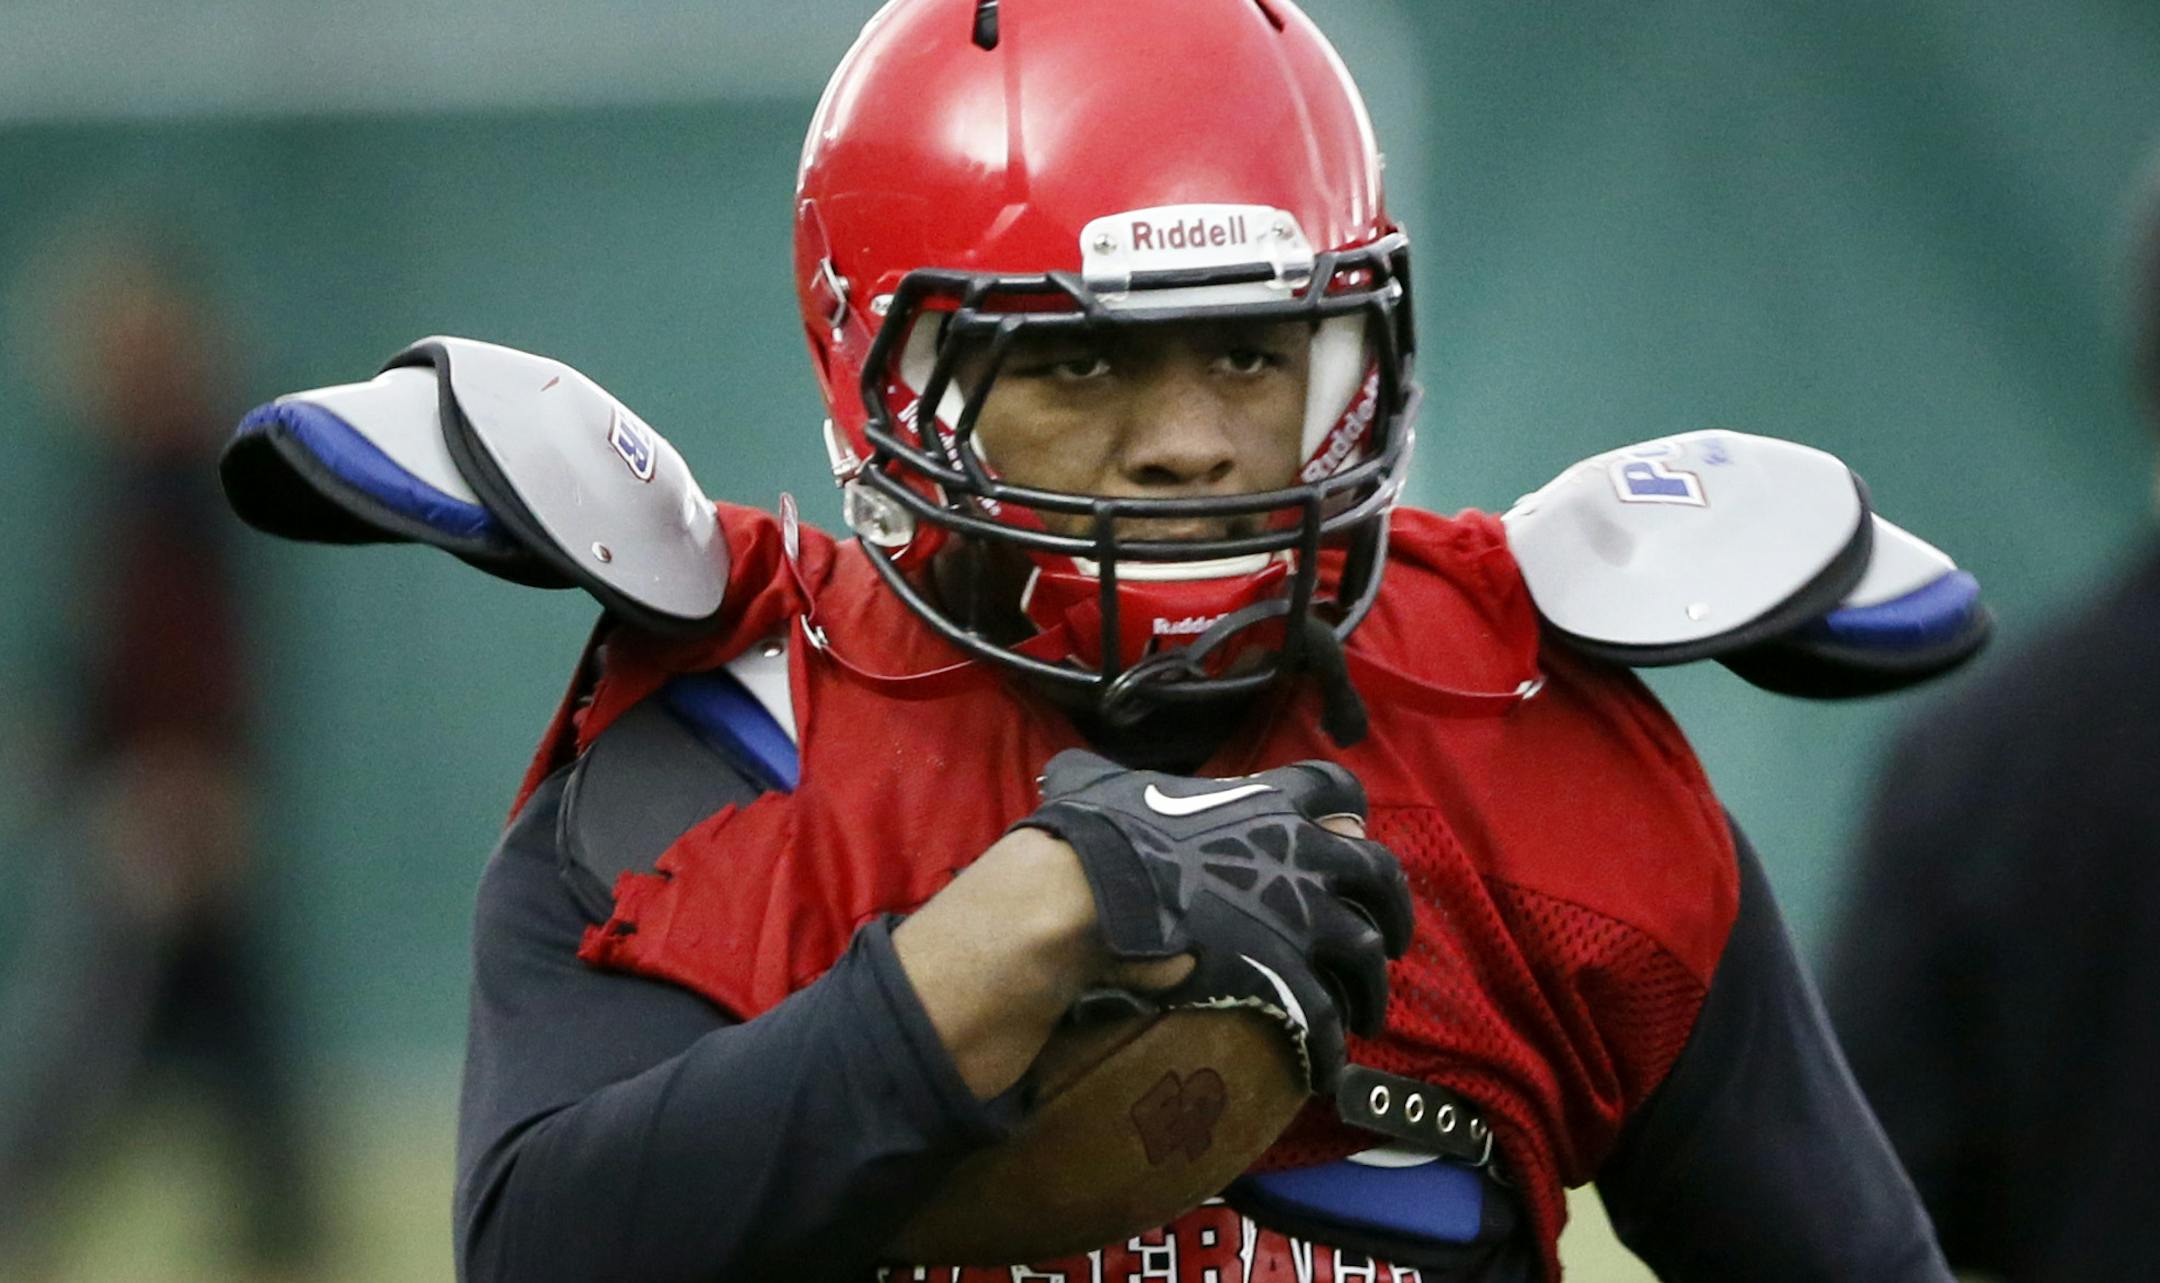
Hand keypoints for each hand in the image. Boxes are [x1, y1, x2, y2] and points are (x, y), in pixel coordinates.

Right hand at [1013, 749, 1412, 1091]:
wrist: (1095, 896)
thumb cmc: (1098, 834)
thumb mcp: (1102, 784)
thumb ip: (1102, 775)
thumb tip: (1062, 770)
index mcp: (1267, 804)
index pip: (1334, 790)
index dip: (1348, 811)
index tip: (1354, 831)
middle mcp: (1301, 857)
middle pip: (1378, 876)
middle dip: (1393, 908)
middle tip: (1393, 935)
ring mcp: (1301, 918)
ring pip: (1367, 955)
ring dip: (1372, 989)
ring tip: (1367, 1015)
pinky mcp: (1283, 975)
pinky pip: (1324, 1018)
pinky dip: (1329, 1047)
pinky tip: (1324, 1067)